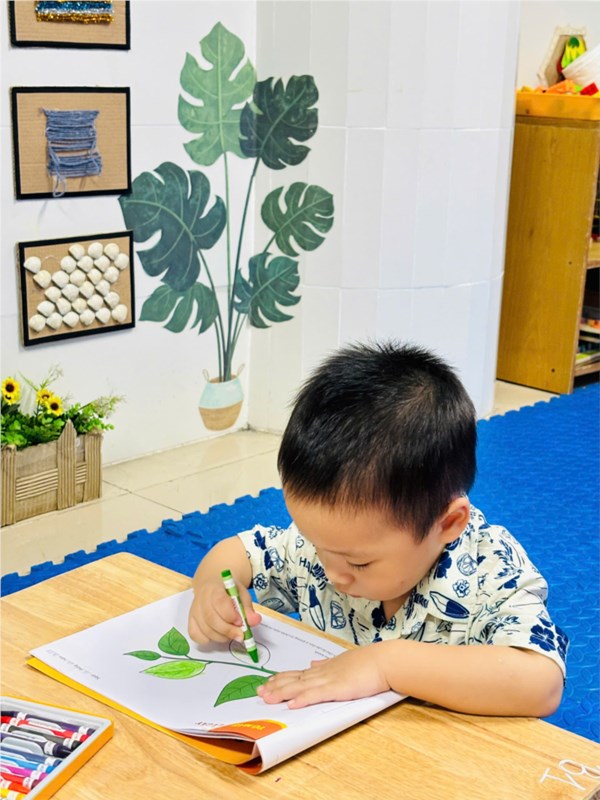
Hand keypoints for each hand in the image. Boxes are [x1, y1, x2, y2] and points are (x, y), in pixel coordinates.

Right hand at [188, 579, 260, 645]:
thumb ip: (248, 608)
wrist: (213, 586)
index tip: (241, 622)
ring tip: (231, 634)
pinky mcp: (191, 621)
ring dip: (221, 637)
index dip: (230, 615)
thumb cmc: (229, 592)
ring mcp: (194, 611)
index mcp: (214, 588)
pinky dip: (208, 640)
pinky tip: (218, 635)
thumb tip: (255, 621)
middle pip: (211, 618)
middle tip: (240, 636)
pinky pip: (196, 636)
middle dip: (228, 631)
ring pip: (205, 630)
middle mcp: (201, 599)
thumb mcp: (241, 594)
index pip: (219, 602)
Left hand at [256, 646, 389, 708]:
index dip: (281, 678)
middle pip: (294, 679)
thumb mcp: (343, 661)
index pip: (297, 674)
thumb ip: (326, 664)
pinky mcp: (337, 689)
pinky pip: (316, 695)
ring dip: (281, 692)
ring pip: (300, 686)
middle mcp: (322, 673)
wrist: (383, 661)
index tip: (267, 682)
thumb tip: (312, 664)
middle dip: (275, 686)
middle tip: (258, 691)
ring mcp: (328, 680)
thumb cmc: (368, 663)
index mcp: (324, 668)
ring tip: (266, 698)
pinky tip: (291, 704)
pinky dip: (302, 699)